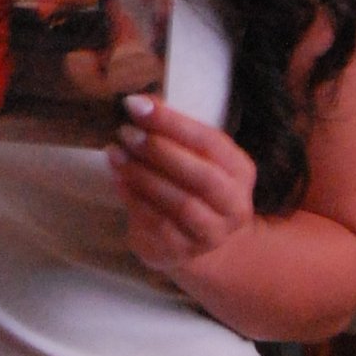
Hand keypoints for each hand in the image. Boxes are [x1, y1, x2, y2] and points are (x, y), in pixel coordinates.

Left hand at [108, 95, 258, 294]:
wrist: (195, 240)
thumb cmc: (190, 185)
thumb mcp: (192, 156)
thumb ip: (172, 131)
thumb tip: (142, 102)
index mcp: (240, 170)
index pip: (210, 142)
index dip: (173, 123)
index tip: (137, 105)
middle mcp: (234, 205)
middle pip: (202, 176)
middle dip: (160, 151)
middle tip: (126, 132)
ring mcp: (211, 234)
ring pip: (180, 203)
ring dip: (143, 175)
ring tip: (115, 153)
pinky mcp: (183, 253)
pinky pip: (158, 225)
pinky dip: (134, 199)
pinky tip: (118, 179)